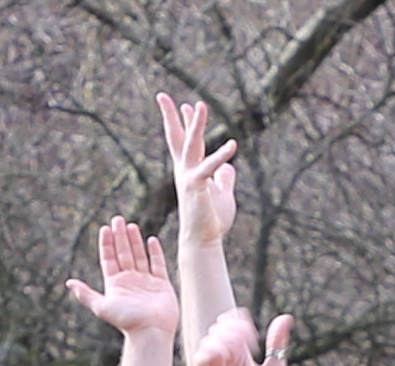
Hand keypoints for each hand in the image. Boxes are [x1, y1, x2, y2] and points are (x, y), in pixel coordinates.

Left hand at [66, 219, 177, 342]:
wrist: (150, 332)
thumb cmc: (126, 321)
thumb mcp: (102, 306)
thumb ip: (86, 294)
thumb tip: (69, 283)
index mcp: (115, 284)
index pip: (109, 259)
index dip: (107, 244)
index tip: (105, 229)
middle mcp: (130, 281)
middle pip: (123, 254)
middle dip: (120, 237)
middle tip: (117, 219)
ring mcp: (146, 282)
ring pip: (139, 256)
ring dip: (135, 241)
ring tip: (131, 226)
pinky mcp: (162, 284)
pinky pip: (158, 264)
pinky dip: (155, 252)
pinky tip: (150, 240)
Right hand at [156, 95, 240, 250]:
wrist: (204, 241)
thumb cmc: (212, 221)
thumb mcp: (223, 195)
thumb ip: (224, 179)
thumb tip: (229, 167)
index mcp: (190, 171)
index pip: (187, 142)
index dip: (186, 122)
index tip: (186, 104)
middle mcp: (185, 171)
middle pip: (177, 137)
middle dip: (170, 115)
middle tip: (161, 95)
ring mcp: (189, 177)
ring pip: (192, 145)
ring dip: (196, 124)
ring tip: (200, 104)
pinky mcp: (197, 186)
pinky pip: (210, 167)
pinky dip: (222, 156)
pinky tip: (233, 145)